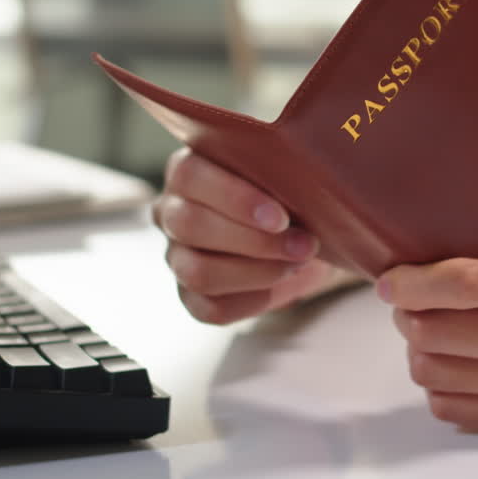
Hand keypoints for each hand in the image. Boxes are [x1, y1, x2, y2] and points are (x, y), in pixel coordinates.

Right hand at [155, 147, 337, 323]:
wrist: (306, 236)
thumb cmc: (292, 196)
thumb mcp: (287, 175)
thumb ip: (279, 170)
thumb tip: (301, 176)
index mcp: (187, 170)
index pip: (189, 176)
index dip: (234, 198)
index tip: (280, 217)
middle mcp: (171, 212)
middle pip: (190, 226)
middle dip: (253, 240)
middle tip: (303, 244)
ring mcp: (176, 257)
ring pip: (197, 273)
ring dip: (256, 272)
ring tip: (298, 262)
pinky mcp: (190, 296)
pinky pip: (212, 308)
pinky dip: (253, 300)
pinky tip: (282, 284)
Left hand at [378, 244, 477, 431]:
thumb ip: (474, 261)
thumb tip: (405, 271)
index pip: (459, 286)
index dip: (411, 284)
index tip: (390, 283)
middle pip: (433, 335)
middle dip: (408, 317)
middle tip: (412, 306)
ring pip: (431, 374)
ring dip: (420, 351)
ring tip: (435, 334)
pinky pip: (448, 407)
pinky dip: (440, 384)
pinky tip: (456, 363)